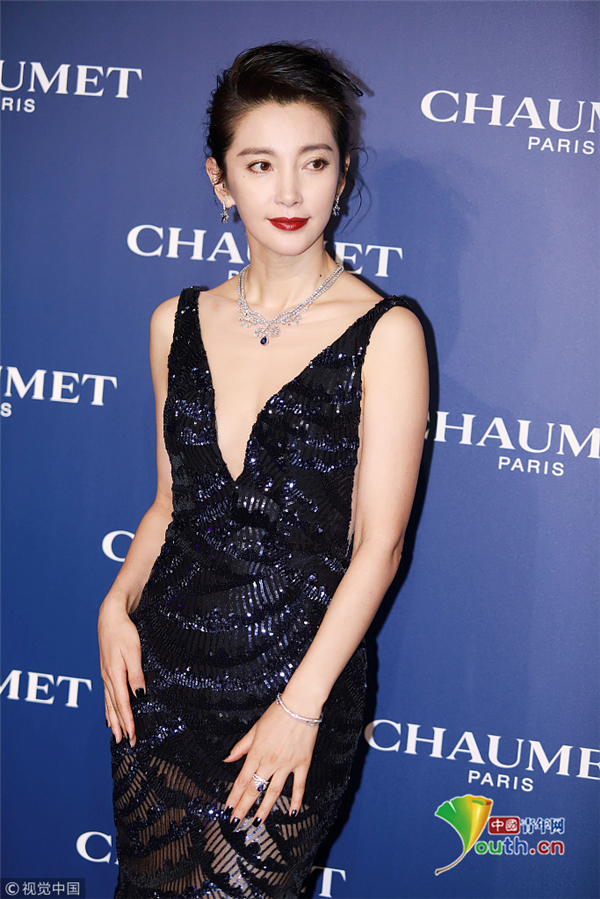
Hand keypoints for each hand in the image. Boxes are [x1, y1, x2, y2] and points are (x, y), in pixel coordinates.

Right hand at [98, 596, 145, 744]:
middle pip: (114, 707)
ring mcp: (106, 675)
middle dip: (121, 726)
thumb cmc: (124, 632)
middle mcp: (108, 678)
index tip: (133, 737)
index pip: (123, 704)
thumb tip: (140, 696)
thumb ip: (136, 675)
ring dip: (113, 720)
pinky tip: (110, 713)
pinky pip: (108, 695)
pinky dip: (109, 708)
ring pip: (109, 703)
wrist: (109, 617)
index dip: (129, 722)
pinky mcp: (107, 671)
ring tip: (116, 735)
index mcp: (115, 675)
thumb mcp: (133, 652)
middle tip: (126, 743)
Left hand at [223, 701, 318, 824]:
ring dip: (264, 809)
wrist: (300, 705)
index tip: (228, 810)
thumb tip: (227, 758)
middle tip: (236, 823)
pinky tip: (292, 812)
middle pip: (254, 789)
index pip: (242, 780)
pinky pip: (299, 786)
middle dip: (244, 807)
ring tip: (257, 822)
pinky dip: (296, 800)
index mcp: (256, 752)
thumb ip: (241, 746)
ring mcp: (287, 764)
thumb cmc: (277, 713)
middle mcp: (270, 761)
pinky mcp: (302, 763)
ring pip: (273, 792)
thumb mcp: (255, 728)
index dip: (234, 797)